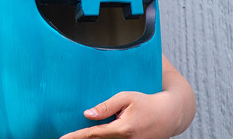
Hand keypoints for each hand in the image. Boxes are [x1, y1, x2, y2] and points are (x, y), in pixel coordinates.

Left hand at [59, 90, 181, 138]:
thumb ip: (106, 106)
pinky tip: (93, 136)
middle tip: (64, 138)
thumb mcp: (126, 98)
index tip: (62, 138)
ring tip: (75, 137)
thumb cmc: (147, 102)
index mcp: (123, 129)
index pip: (93, 135)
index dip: (75, 137)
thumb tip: (87, 114)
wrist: (170, 115)